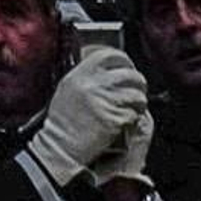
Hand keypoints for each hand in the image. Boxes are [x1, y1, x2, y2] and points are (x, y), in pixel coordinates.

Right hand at [29, 52, 147, 187]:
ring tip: (134, 107)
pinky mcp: (114, 120)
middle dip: (138, 82)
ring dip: (139, 102)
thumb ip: (85, 75)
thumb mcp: (68, 88)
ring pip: (137, 95)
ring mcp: (105, 102)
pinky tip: (127, 121)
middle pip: (129, 74)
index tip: (127, 67)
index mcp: (80, 74)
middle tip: (137, 89)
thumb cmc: (63, 120)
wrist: (61, 146)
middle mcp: (93, 84)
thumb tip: (108, 69)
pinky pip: (134, 114)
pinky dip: (134, 118)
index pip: (109, 54)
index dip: (123, 60)